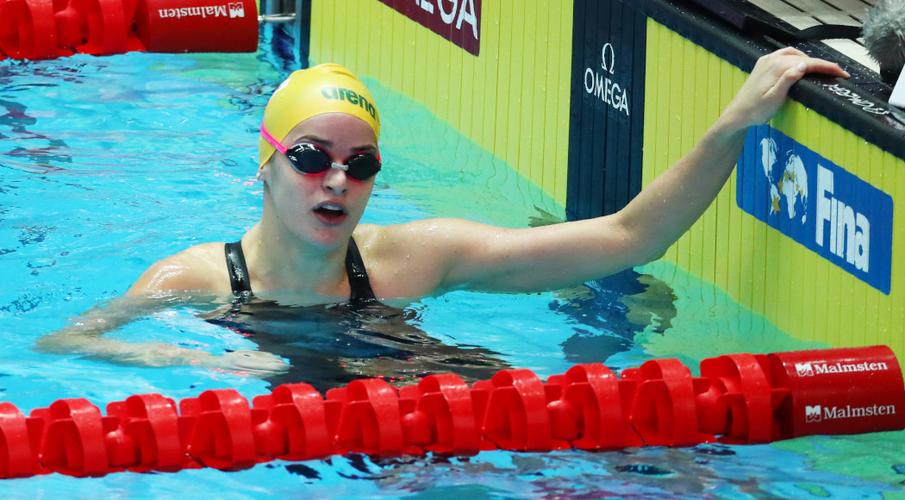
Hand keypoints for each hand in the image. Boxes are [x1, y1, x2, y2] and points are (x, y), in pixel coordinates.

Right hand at [211, 350, 290, 376]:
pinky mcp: (243, 377)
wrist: (213, 365)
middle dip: (276, 369)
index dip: (273, 364)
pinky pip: (257, 377)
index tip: (283, 363)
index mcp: (242, 361)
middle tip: (288, 367)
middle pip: (263, 370)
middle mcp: (243, 368)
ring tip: (283, 371)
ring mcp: (243, 374)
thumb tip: (272, 356)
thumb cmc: (228, 357)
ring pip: (261, 374)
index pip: (262, 363)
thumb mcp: (242, 352)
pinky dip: (266, 376)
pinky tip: (272, 374)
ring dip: (273, 373)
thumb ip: (256, 355)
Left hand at [720, 47, 849, 130]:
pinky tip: (800, 65)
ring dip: (809, 60)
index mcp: (778, 67)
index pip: (809, 63)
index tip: (843, 74)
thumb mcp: (774, 98)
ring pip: (794, 54)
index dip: (827, 67)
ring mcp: (766, 60)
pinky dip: (796, 58)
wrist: (737, 115)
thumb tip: (804, 65)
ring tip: (821, 70)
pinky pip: (784, 55)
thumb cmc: (756, 111)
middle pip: (803, 58)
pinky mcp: (762, 65)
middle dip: (821, 64)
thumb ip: (788, 80)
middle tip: (836, 74)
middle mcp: (772, 59)